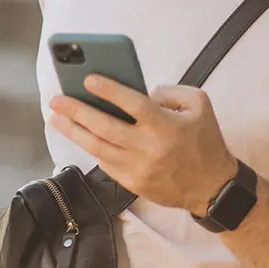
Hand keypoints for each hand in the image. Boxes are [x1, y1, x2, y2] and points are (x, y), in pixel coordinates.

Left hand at [49, 76, 237, 215]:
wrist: (213, 188)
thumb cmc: (205, 142)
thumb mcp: (199, 105)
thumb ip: (170, 92)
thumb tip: (140, 91)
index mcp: (166, 126)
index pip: (132, 104)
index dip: (109, 91)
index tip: (88, 79)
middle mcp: (149, 148)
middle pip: (104, 127)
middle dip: (76, 111)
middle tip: (56, 99)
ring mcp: (138, 169)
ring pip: (97, 148)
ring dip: (73, 131)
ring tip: (56, 117)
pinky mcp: (133, 184)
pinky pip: (105, 163)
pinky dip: (91, 148)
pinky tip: (79, 135)